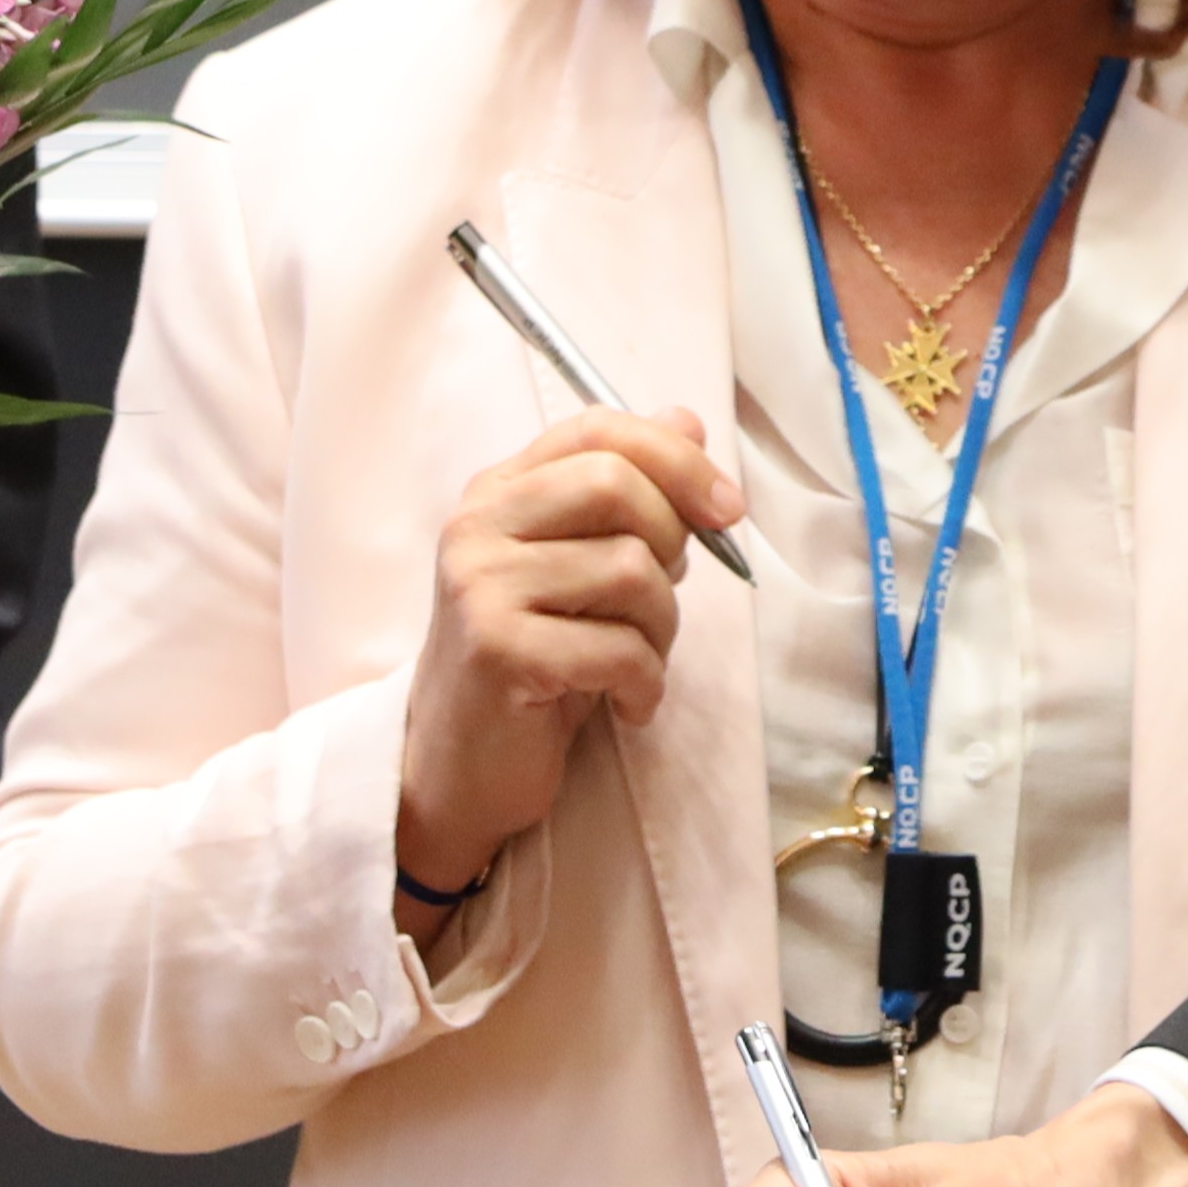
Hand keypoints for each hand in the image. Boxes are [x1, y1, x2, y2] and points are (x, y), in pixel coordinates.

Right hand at [396, 408, 738, 913]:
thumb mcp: (580, 568)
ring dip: (662, 628)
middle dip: (672, 542)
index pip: (597, 431)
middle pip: (617, 485)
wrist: (460, 765)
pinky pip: (619, 648)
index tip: (727, 509)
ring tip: (639, 661)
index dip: (677, 460)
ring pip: (631, 570)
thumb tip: (686, 420)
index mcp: (498, 491)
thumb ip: (626, 494)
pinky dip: (647, 683)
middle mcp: (477, 526)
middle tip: (665, 597)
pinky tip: (630, 703)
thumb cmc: (534, 661)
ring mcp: (480, 587)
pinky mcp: (497, 651)